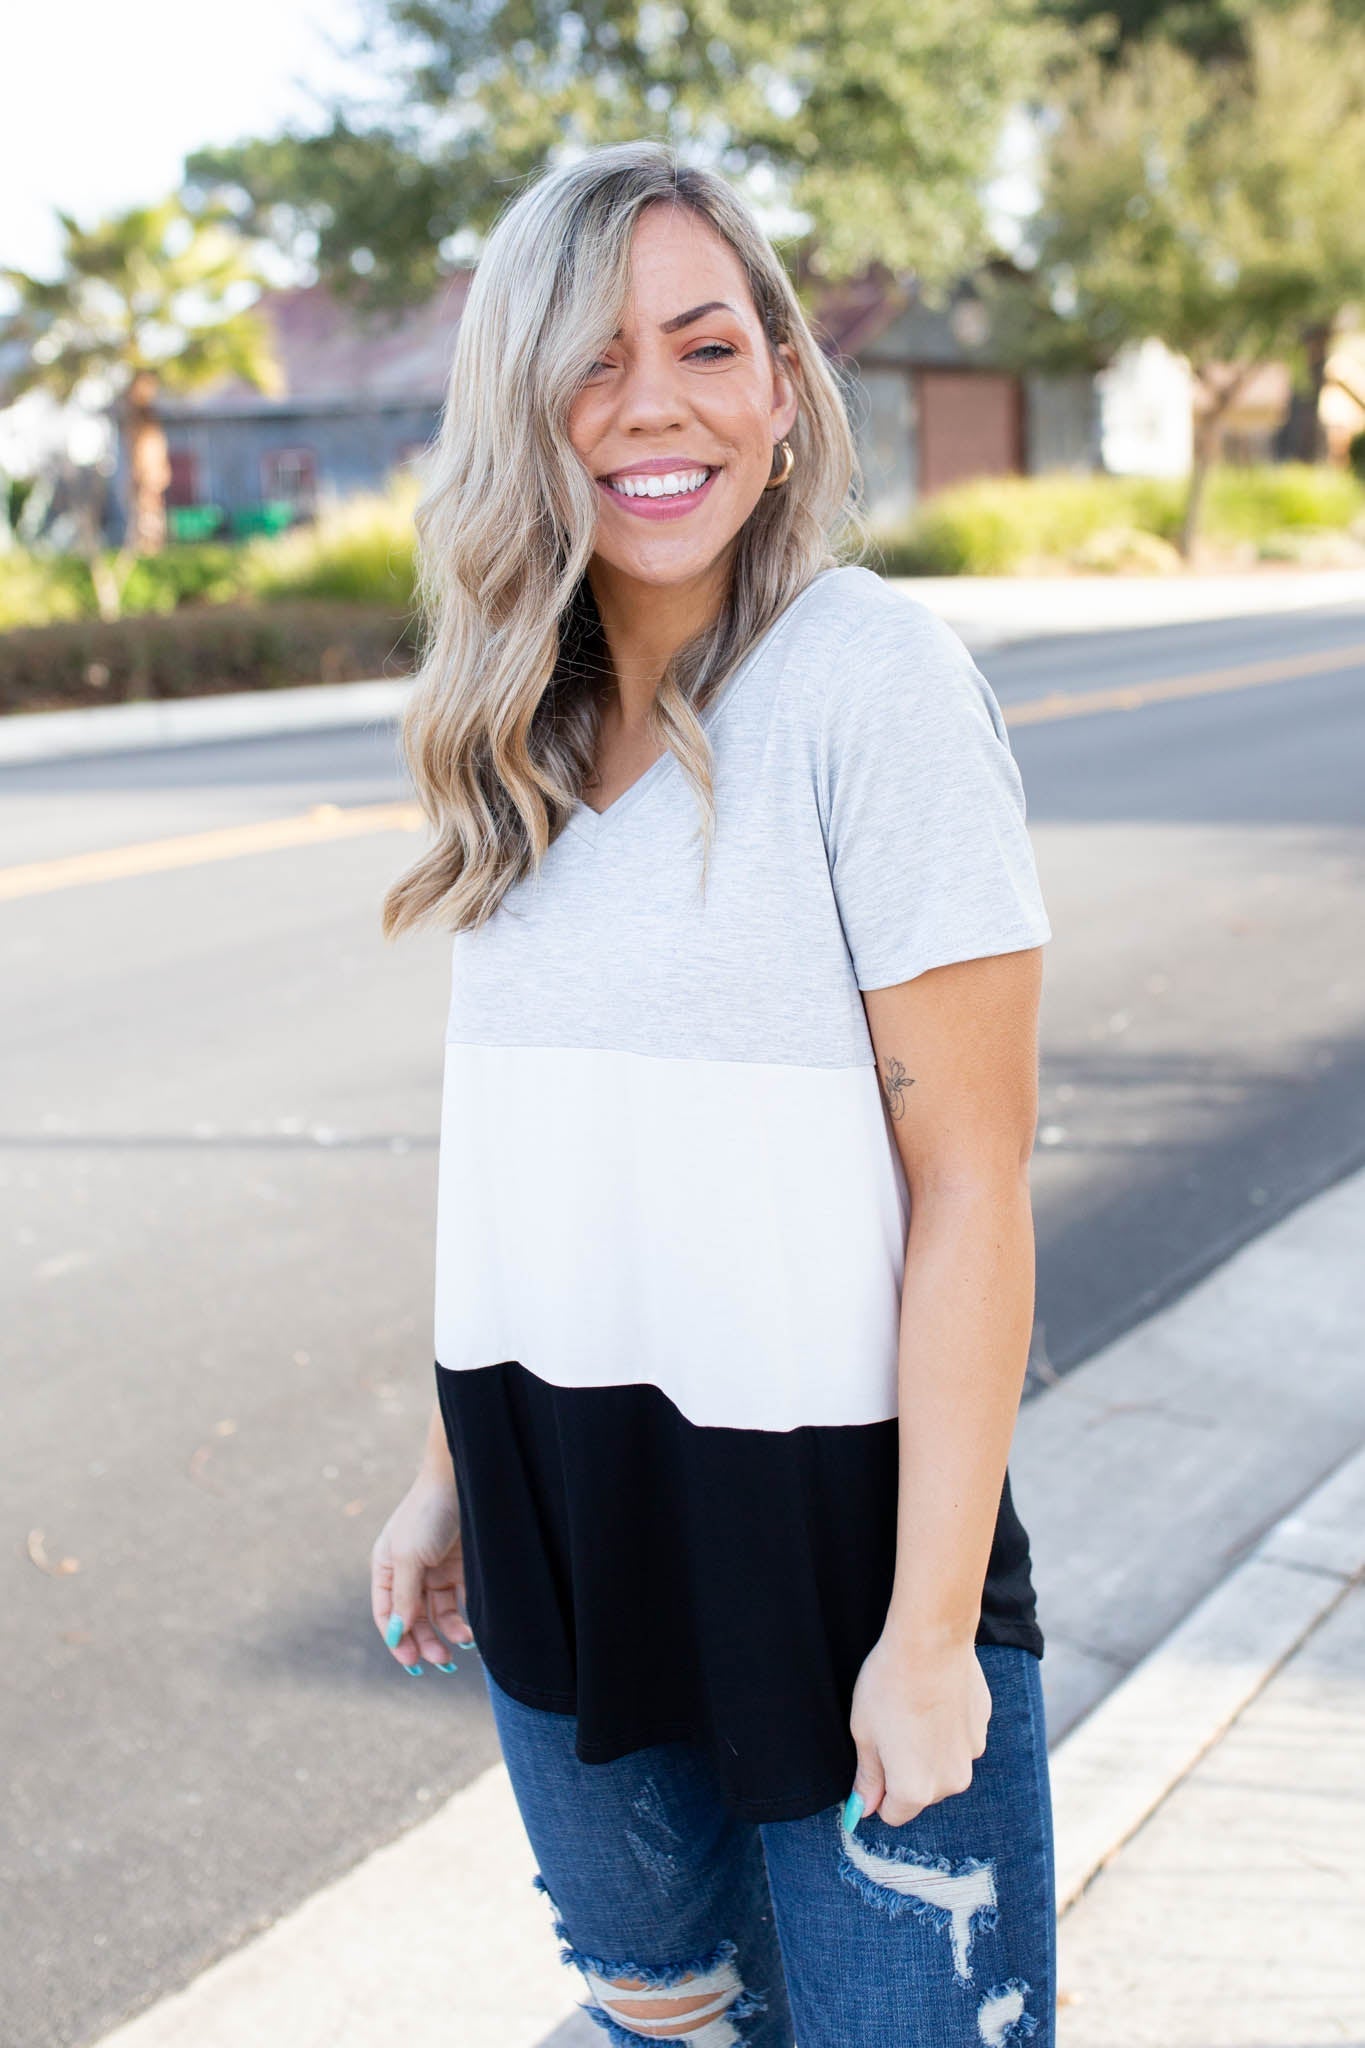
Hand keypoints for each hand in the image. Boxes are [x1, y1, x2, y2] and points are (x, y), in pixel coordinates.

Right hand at [370, 1473, 471, 1672]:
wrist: (464, 1478)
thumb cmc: (428, 1513)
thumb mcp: (410, 1556)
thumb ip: (404, 1597)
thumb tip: (397, 1635)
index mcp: (386, 1568)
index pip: (387, 1614)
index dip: (398, 1640)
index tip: (413, 1661)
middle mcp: (408, 1572)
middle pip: (414, 1618)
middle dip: (426, 1641)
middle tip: (442, 1660)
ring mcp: (435, 1569)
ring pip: (438, 1613)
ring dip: (449, 1632)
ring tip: (465, 1641)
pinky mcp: (460, 1566)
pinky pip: (460, 1601)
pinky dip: (465, 1617)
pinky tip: (473, 1630)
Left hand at [845, 1631, 990, 1827]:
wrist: (930, 1641)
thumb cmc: (889, 1685)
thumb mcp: (863, 1733)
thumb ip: (867, 1778)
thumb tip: (862, 1809)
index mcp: (914, 1790)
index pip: (892, 1814)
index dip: (878, 1790)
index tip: (873, 1761)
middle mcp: (949, 1783)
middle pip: (920, 1792)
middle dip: (905, 1771)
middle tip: (890, 1728)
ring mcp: (971, 1756)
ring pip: (942, 1766)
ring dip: (928, 1750)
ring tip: (913, 1709)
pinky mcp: (983, 1729)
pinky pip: (959, 1741)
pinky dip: (946, 1729)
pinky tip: (934, 1698)